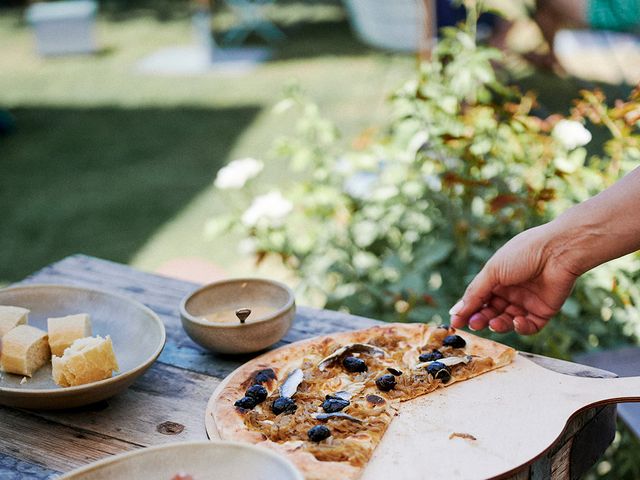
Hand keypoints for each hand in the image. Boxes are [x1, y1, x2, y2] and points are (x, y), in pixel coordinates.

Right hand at [449, 224, 579, 333]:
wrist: (558, 251)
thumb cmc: (523, 254)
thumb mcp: (492, 271)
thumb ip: (474, 293)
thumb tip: (455, 312)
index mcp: (496, 278)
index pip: (478, 299)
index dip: (467, 311)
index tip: (456, 322)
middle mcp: (510, 291)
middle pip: (491, 312)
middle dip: (481, 319)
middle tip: (475, 325)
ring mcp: (526, 302)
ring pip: (507, 321)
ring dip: (498, 324)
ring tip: (494, 323)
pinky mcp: (543, 311)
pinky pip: (529, 326)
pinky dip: (521, 327)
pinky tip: (517, 321)